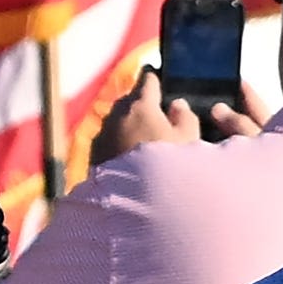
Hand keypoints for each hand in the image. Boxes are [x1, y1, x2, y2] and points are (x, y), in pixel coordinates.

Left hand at [90, 69, 265, 163]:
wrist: (133, 206)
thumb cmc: (168, 170)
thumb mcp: (189, 143)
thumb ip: (185, 118)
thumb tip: (178, 106)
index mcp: (141, 104)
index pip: (148, 79)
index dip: (157, 77)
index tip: (160, 77)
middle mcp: (117, 115)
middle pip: (131, 101)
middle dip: (143, 104)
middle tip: (159, 115)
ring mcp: (103, 136)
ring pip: (118, 123)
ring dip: (130, 127)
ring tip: (147, 143)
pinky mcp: (94, 158)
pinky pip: (110, 144)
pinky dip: (121, 146)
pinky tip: (132, 162)